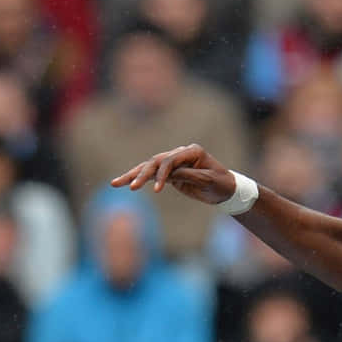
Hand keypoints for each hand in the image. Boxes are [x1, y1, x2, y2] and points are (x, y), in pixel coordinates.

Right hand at [110, 144, 236, 204]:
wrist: (226, 189)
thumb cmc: (220, 183)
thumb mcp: (207, 181)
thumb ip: (189, 176)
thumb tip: (169, 174)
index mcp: (192, 151)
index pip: (170, 160)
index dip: (162, 174)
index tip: (157, 189)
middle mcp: (181, 154)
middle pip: (156, 162)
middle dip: (141, 173)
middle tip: (130, 186)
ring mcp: (174, 162)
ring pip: (150, 167)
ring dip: (133, 175)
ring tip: (115, 183)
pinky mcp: (170, 173)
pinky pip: (152, 175)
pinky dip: (139, 179)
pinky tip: (124, 183)